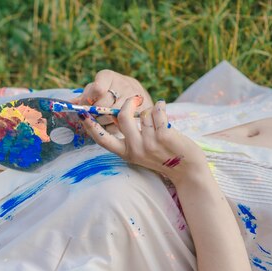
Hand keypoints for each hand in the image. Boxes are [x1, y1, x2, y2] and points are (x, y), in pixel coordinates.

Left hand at [73, 70, 153, 132]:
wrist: (136, 94)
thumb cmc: (109, 91)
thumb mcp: (96, 88)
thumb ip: (84, 96)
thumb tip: (69, 104)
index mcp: (107, 76)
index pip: (97, 89)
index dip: (87, 101)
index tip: (84, 107)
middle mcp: (123, 85)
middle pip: (101, 106)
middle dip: (92, 114)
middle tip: (90, 116)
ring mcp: (132, 98)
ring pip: (109, 117)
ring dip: (100, 122)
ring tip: (99, 120)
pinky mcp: (138, 112)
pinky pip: (118, 125)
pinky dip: (109, 128)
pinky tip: (109, 124)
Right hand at [78, 96, 207, 184]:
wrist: (188, 170)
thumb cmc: (165, 157)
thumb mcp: (141, 152)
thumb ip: (130, 137)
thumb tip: (121, 115)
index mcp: (126, 153)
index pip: (102, 140)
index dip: (91, 126)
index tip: (83, 113)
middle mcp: (135, 149)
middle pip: (123, 118)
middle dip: (129, 104)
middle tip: (135, 98)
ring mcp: (149, 143)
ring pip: (145, 114)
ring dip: (153, 111)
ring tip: (160, 120)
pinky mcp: (164, 136)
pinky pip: (158, 112)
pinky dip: (162, 106)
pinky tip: (164, 108)